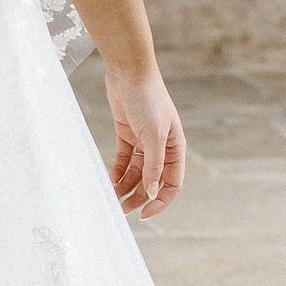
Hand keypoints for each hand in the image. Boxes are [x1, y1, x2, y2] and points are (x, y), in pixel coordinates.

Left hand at [104, 61, 184, 220]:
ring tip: (112, 199)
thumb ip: (154, 165)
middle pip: (152, 181)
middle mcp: (161, 147)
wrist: (129, 70)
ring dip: (126, 187)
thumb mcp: (153, 135)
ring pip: (136, 173)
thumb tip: (152, 193)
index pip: (172, 184)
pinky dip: (117, 172)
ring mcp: (144, 141)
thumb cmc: (148, 99)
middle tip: (122, 211)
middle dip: (139, 197)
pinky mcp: (127, 134)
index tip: (143, 214)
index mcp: (175, 148)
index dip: (159, 201)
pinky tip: (109, 181)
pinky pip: (124, 160)